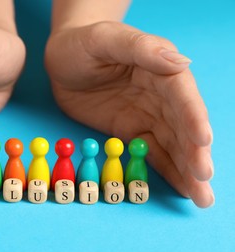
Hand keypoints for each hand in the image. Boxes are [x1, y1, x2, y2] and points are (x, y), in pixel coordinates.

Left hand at [45, 21, 213, 207]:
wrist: (62, 59)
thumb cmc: (81, 43)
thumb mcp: (105, 39)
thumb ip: (140, 48)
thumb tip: (180, 62)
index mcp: (160, 68)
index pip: (182, 94)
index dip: (193, 117)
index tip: (203, 140)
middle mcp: (161, 94)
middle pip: (183, 125)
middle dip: (195, 153)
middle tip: (204, 179)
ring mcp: (147, 115)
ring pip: (172, 144)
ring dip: (187, 170)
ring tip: (202, 196)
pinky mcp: (130, 131)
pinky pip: (151, 154)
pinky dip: (166, 171)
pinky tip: (181, 188)